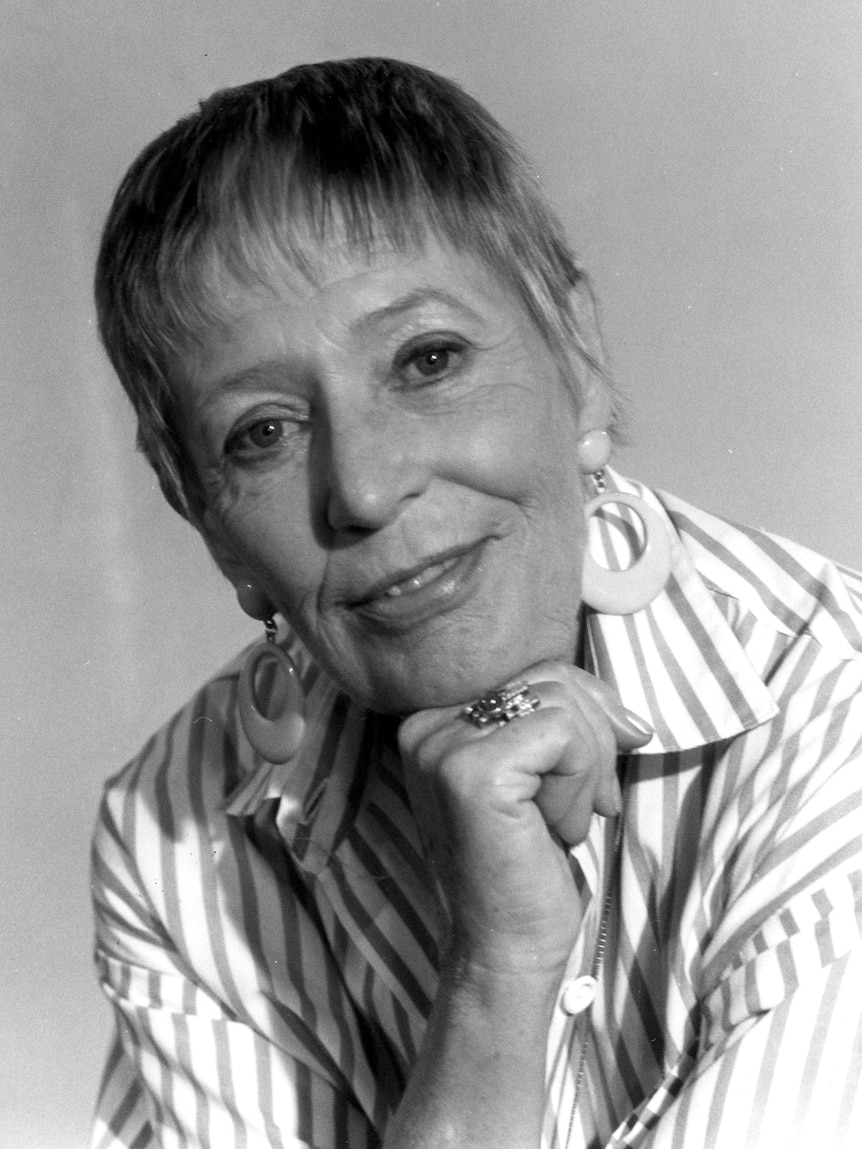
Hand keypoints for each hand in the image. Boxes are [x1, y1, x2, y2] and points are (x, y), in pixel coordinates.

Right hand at [398, 661, 652, 978]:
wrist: (504, 952)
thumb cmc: (527, 870)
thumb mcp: (544, 779)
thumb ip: (564, 727)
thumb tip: (632, 717)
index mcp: (435, 723)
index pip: (535, 675)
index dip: (587, 717)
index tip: (595, 781)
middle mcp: (428, 727)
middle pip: (551, 682)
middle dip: (596, 743)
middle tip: (591, 807)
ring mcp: (445, 747)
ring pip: (563, 705)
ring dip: (589, 770)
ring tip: (565, 823)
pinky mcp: (474, 772)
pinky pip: (564, 734)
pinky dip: (580, 783)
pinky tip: (558, 830)